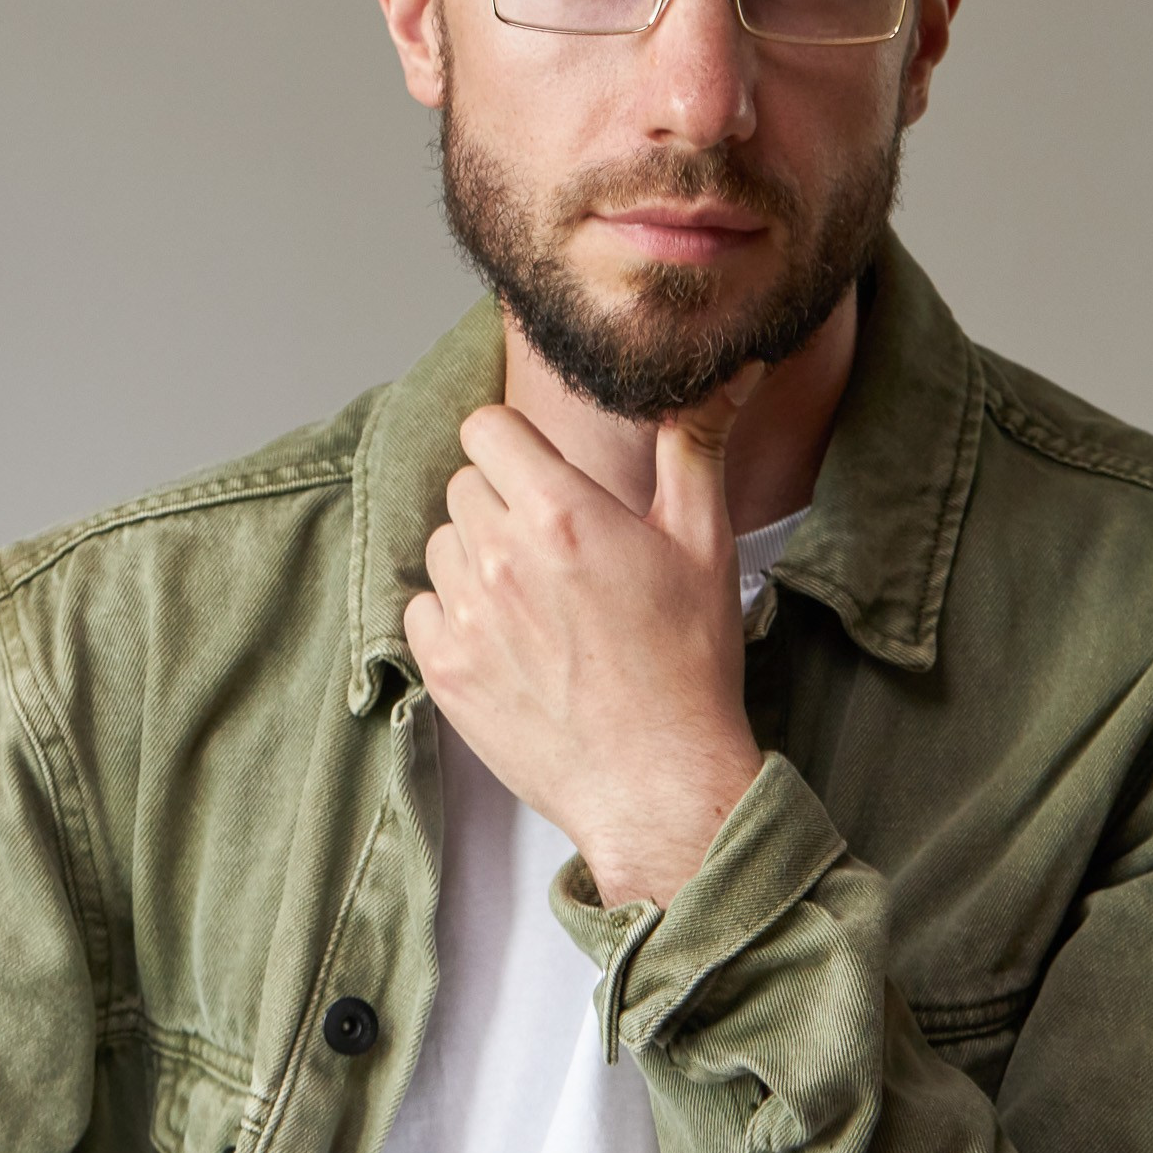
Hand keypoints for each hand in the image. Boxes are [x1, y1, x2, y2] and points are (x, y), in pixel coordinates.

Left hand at [404, 370, 765, 906]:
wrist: (659, 781)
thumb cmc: (690, 665)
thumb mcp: (706, 544)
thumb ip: (694, 446)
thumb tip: (728, 371)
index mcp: (562, 513)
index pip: (486, 428)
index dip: (513, 444)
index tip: (538, 471)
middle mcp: (502, 556)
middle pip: (465, 485)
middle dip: (503, 501)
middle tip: (556, 549)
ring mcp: (467, 617)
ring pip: (442, 545)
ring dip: (477, 558)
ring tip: (536, 599)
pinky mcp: (446, 670)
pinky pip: (423, 608)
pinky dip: (455, 616)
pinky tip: (509, 640)